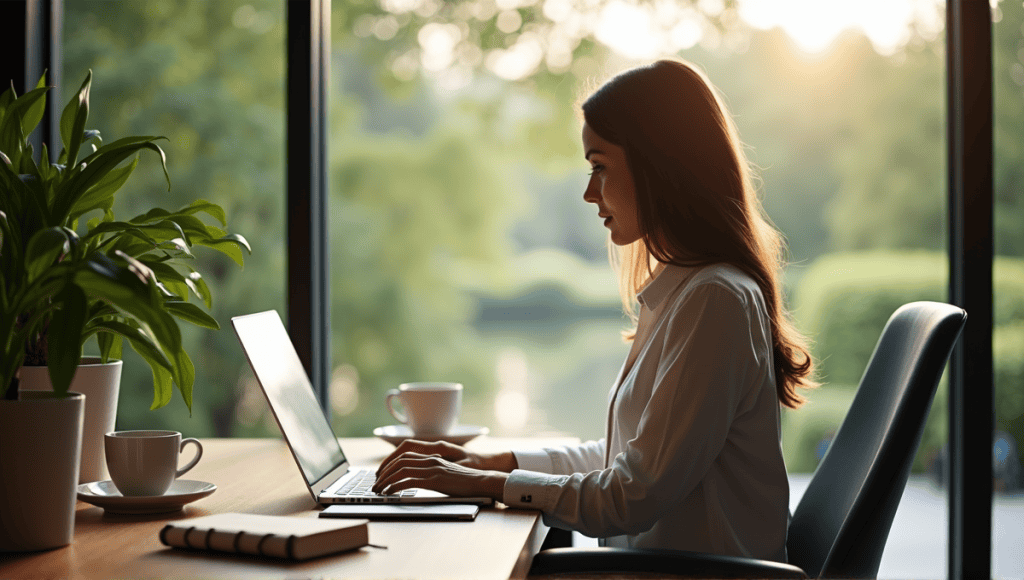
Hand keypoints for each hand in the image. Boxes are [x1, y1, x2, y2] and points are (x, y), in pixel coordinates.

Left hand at [371, 451, 506, 499]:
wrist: (481, 481)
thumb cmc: (466, 480)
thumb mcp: (446, 472)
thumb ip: (433, 471)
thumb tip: (417, 479)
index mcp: (432, 456)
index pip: (404, 455)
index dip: (389, 463)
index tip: (381, 474)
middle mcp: (430, 459)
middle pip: (399, 461)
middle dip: (383, 472)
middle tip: (374, 484)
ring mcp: (432, 469)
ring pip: (401, 470)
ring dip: (386, 481)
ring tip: (377, 491)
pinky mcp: (435, 480)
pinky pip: (409, 481)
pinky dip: (395, 487)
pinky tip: (389, 494)